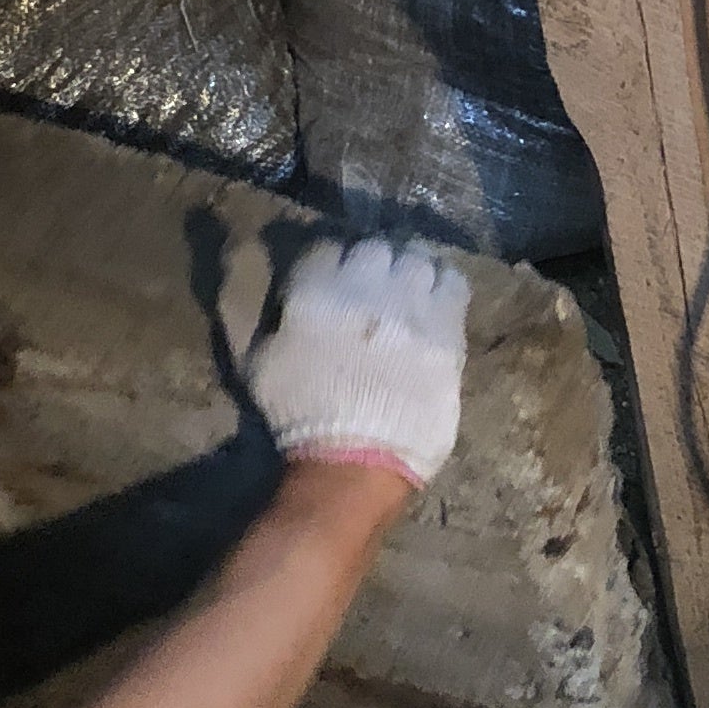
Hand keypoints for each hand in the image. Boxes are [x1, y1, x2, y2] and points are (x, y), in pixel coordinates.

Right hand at [243, 234, 469, 490]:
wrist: (356, 460)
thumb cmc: (299, 415)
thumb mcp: (256, 360)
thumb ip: (259, 309)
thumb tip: (261, 271)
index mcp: (315, 289)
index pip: (327, 248)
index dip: (329, 265)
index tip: (330, 283)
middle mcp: (366, 285)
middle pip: (374, 248)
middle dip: (371, 266)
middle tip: (371, 293)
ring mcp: (412, 304)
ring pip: (416, 259)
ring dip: (408, 274)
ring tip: (405, 298)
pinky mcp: (447, 327)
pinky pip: (453, 284)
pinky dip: (442, 288)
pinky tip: (433, 307)